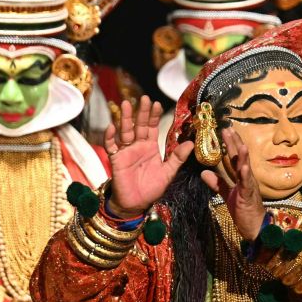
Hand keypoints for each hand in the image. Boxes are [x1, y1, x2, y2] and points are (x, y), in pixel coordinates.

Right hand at [104, 97, 192, 216]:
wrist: (136, 204)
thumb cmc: (151, 188)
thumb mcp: (168, 172)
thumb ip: (177, 158)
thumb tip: (190, 143)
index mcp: (150, 147)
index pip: (153, 127)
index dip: (154, 116)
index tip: (157, 104)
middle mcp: (138, 146)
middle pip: (139, 125)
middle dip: (141, 112)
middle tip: (144, 98)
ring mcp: (126, 152)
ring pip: (125, 132)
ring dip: (125, 119)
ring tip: (125, 105)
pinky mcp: (116, 160)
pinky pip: (112, 147)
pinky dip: (110, 138)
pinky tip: (111, 128)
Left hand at [201, 127, 263, 241]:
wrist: (255, 227)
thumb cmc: (243, 210)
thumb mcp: (227, 194)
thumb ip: (218, 182)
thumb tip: (204, 172)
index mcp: (241, 176)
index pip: (235, 157)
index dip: (231, 144)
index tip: (225, 130)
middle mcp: (247, 178)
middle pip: (240, 157)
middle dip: (235, 143)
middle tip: (228, 129)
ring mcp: (249, 186)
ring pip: (246, 168)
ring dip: (243, 156)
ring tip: (240, 143)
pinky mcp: (248, 196)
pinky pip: (247, 184)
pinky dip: (245, 175)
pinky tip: (244, 167)